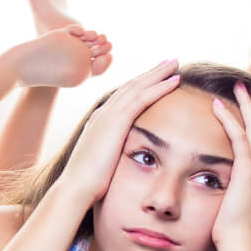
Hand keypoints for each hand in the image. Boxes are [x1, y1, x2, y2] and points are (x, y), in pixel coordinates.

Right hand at [59, 58, 181, 204]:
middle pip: (131, 87)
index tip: (155, 78)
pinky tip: (174, 80)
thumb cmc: (88, 185)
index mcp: (99, 123)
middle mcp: (102, 114)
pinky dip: (159, 87)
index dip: (140, 86)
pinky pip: (142, 98)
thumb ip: (113, 157)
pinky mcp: (117, 121)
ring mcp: (108, 116)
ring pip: (138, 87)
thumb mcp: (102, 166)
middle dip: (150, 73)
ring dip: (158, 73)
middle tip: (169, 62)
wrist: (75, 187)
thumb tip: (122, 164)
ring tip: (174, 63)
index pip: (122, 98)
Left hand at [210, 82, 250, 249]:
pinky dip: (229, 119)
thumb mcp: (243, 209)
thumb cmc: (238, 236)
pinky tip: (217, 105)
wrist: (243, 247)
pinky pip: (239, 137)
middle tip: (248, 86)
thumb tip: (230, 192)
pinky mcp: (249, 171)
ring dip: (246, 104)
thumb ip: (240, 194)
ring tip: (236, 86)